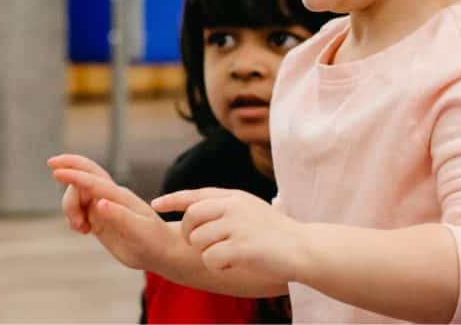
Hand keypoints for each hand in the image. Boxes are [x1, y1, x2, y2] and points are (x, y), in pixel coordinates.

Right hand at [47, 154, 181, 271]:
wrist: (162, 252)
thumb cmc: (154, 241)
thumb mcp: (139, 231)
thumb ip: (120, 216)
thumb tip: (100, 203)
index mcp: (119, 196)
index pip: (93, 180)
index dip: (74, 175)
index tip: (55, 172)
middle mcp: (110, 197)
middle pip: (82, 178)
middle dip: (68, 177)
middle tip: (61, 191)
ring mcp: (104, 206)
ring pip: (77, 195)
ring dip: (69, 207)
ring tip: (79, 228)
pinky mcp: (99, 219)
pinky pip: (79, 209)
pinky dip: (72, 216)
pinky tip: (82, 230)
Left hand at [153, 187, 307, 282]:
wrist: (305, 248)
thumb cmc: (275, 234)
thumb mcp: (249, 210)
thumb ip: (224, 208)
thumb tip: (192, 213)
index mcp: (234, 197)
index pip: (195, 195)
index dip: (173, 199)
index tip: (155, 204)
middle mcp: (233, 206)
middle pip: (190, 218)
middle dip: (189, 234)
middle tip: (202, 245)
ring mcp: (238, 225)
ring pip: (198, 240)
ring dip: (207, 253)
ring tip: (228, 255)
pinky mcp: (242, 246)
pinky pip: (211, 258)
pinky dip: (218, 265)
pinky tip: (234, 263)